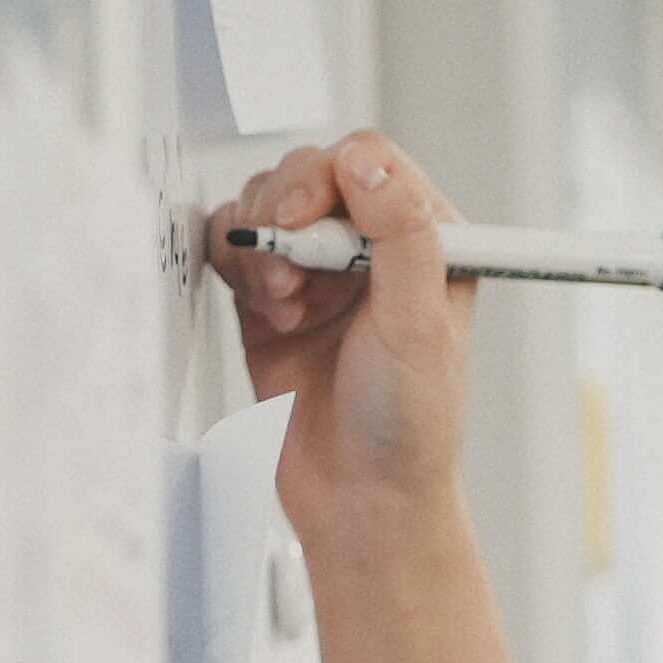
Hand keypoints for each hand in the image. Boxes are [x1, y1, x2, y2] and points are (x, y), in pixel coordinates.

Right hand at [205, 127, 475, 534]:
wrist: (359, 501)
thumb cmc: (407, 426)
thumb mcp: (418, 323)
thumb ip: (400, 234)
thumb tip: (368, 162)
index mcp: (427, 242)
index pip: (372, 164)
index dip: (331, 178)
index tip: (306, 222)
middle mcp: (371, 250)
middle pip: (310, 175)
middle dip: (287, 214)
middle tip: (290, 274)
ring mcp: (319, 273)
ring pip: (266, 207)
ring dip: (263, 248)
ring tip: (285, 305)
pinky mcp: (271, 301)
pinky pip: (235, 248)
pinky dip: (238, 268)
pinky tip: (268, 314)